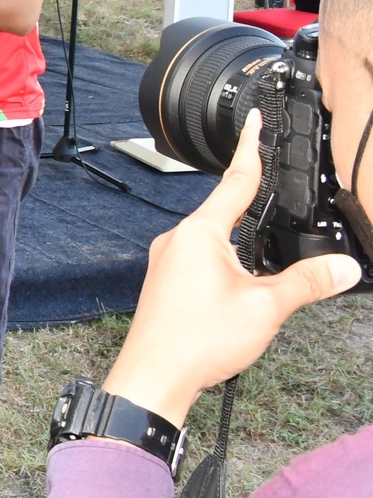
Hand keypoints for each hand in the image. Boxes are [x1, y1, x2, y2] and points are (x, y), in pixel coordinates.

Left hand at [102, 110, 362, 424]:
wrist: (155, 377)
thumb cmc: (197, 339)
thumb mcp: (267, 306)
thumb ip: (307, 282)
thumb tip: (343, 267)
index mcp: (200, 232)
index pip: (234, 179)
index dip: (250, 148)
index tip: (253, 120)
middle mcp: (178, 240)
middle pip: (225, 212)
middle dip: (254, 210)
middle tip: (273, 200)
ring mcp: (168, 262)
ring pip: (215, 241)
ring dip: (242, 247)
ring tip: (263, 268)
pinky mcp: (166, 285)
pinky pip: (202, 262)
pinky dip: (228, 267)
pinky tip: (239, 290)